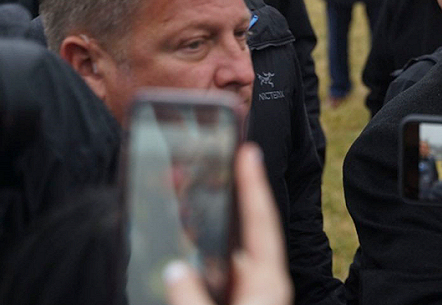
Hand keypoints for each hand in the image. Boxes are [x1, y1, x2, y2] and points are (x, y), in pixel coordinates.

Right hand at [164, 144, 292, 304]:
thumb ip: (192, 298)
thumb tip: (174, 270)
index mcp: (267, 282)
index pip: (261, 221)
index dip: (254, 185)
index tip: (249, 152)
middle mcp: (260, 281)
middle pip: (240, 228)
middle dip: (217, 197)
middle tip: (196, 167)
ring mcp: (248, 290)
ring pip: (222, 248)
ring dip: (201, 222)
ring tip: (179, 192)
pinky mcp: (235, 299)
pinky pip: (215, 268)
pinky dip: (198, 250)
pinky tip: (180, 236)